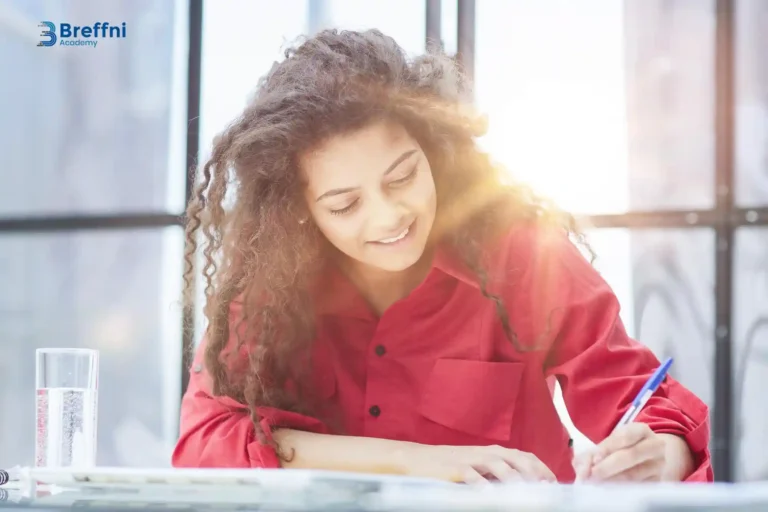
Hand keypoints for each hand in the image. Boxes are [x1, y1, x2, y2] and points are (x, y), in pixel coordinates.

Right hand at [402, 444, 556, 483]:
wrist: (417, 459)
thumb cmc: (451, 465)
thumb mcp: (479, 466)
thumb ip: (499, 473)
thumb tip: (524, 485)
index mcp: (494, 452)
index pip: (526, 457)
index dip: (542, 469)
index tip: (554, 484)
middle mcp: (486, 453)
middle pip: (516, 459)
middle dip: (533, 474)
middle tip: (545, 490)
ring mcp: (470, 459)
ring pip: (497, 465)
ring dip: (512, 479)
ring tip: (524, 493)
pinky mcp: (454, 468)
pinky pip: (470, 474)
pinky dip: (480, 483)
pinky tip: (488, 493)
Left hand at [573, 423, 671, 481]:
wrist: (647, 458)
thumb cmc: (622, 448)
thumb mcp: (609, 444)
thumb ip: (591, 453)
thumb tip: (581, 468)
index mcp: (641, 430)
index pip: (625, 436)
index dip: (608, 447)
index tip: (594, 458)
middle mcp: (655, 446)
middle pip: (631, 455)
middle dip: (609, 466)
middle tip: (592, 474)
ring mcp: (658, 466)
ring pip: (635, 474)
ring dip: (612, 480)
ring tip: (596, 483)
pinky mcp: (657, 482)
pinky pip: (638, 487)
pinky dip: (621, 489)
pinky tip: (608, 491)